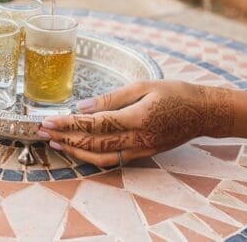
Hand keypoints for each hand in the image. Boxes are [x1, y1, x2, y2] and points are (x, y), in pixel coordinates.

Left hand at [39, 80, 234, 166]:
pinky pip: (112, 160)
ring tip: (55, 142)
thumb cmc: (175, 93)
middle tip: (43, 131)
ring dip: (75, 151)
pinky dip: (92, 156)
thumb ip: (112, 98)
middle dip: (65, 137)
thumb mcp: (143, 86)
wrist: (203, 113)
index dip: (70, 123)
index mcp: (137, 118)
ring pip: (100, 157)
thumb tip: (83, 106)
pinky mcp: (142, 154)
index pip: (96, 124)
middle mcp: (137, 139)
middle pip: (94, 143)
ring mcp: (140, 150)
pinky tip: (78, 149)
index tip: (50, 120)